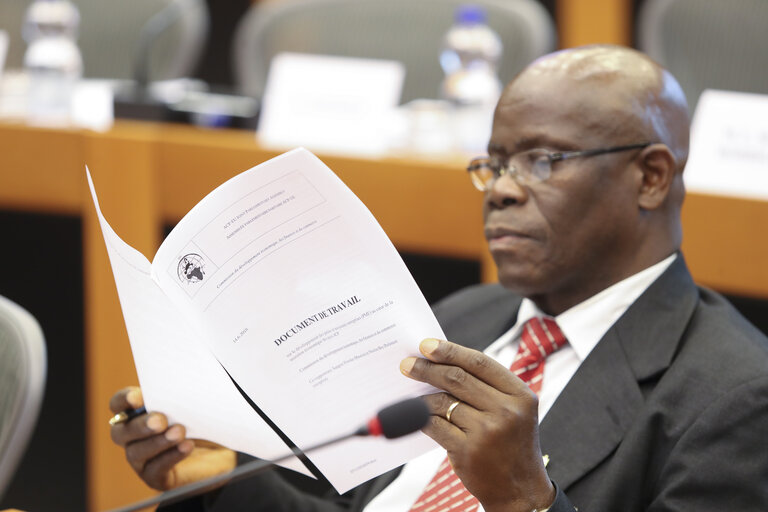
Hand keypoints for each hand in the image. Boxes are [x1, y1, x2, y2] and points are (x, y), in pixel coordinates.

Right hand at [109, 387, 235, 489]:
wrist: (221, 449)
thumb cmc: (202, 421)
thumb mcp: (192, 404)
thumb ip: (180, 396)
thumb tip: (179, 386)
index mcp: (136, 414)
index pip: (117, 405)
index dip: (124, 400)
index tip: (138, 397)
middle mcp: (133, 438)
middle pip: (121, 432)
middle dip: (140, 425)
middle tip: (160, 420)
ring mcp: (142, 460)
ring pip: (136, 453)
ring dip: (158, 442)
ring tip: (179, 432)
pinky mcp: (156, 478)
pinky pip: (155, 470)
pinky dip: (170, 457)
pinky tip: (186, 446)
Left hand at [400, 339, 554, 511]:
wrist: (520, 491)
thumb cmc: (512, 444)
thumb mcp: (515, 411)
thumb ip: (487, 388)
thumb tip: (443, 363)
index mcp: (520, 394)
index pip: (479, 363)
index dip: (450, 350)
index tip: (427, 345)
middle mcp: (506, 411)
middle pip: (457, 378)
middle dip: (428, 368)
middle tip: (408, 364)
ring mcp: (487, 432)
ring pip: (442, 402)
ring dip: (421, 395)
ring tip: (410, 391)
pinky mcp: (468, 451)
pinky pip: (435, 426)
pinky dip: (422, 418)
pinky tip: (417, 415)